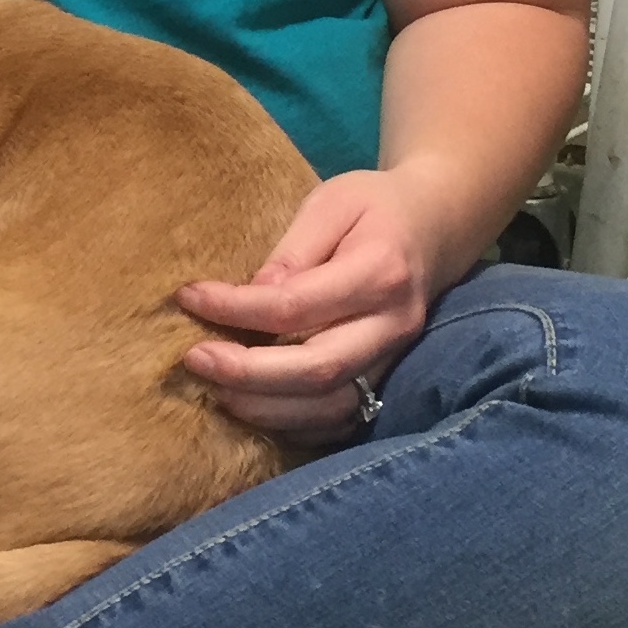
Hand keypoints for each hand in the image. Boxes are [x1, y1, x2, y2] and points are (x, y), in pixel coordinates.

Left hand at [177, 167, 438, 447]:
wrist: (437, 227)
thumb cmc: (375, 206)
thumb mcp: (331, 202)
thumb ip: (294, 249)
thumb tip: (253, 295)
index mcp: (379, 271)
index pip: (297, 305)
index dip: (237, 308)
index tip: (189, 297)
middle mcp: (392, 324)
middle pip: (317, 369)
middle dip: (248, 373)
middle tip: (195, 359)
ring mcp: (394, 359)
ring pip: (331, 405)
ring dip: (268, 408)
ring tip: (217, 391)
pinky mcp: (388, 378)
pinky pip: (343, 419)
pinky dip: (297, 425)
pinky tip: (256, 409)